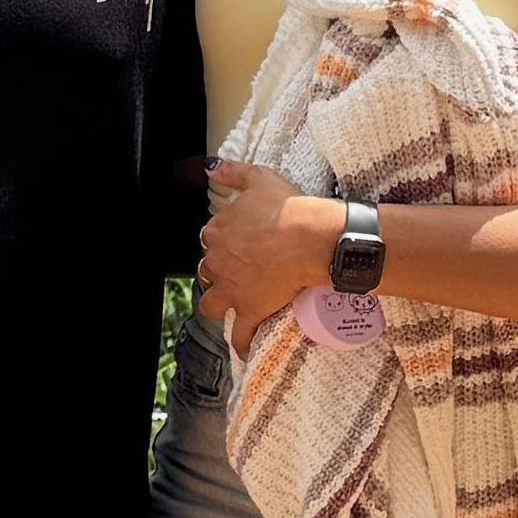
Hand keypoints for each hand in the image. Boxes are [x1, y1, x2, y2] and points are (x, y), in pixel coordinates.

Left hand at [200, 156, 337, 341]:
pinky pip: (240, 333)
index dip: (224, 242)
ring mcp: (232, 288)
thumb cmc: (290, 208)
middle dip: (218, 273)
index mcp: (218, 231)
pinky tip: (244, 348)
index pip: (211, 238)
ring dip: (219, 305)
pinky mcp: (249, 309)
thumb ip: (233, 172)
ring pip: (212, 303)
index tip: (239, 244)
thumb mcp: (260, 179)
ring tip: (232, 306)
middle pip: (208, 271)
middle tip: (239, 272)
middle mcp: (219, 261)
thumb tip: (212, 168)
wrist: (310, 237)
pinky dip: (242, 342)